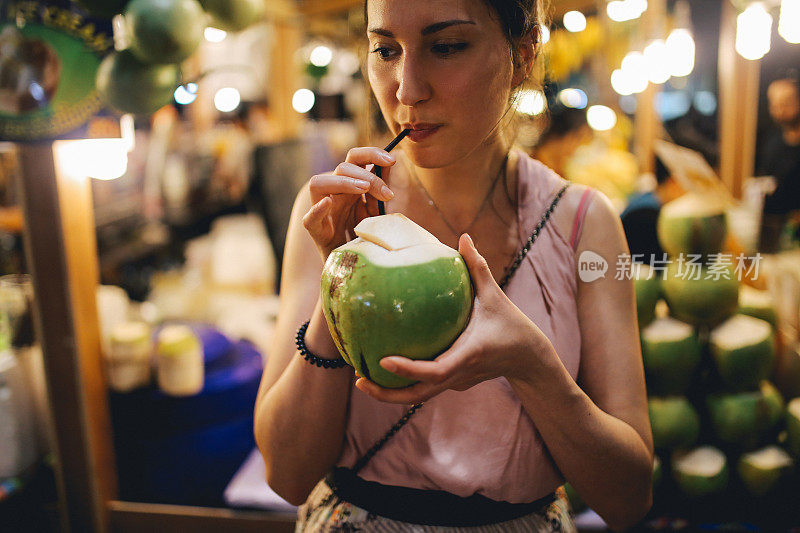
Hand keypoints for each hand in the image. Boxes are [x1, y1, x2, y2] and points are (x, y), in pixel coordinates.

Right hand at [303, 147, 395, 259]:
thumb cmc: (368, 239)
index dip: (371, 153)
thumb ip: (381, 194)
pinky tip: (328, 204)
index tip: (392, 160)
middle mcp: (335, 194)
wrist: (355, 269)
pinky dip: (317, 210)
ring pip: (318, 183)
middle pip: (341, 168)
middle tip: (386, 192)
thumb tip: (391, 168)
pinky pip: (309, 219)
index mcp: (351, 187)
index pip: (356, 159)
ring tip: (363, 190)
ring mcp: (323, 212)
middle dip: (366, 174)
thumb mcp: (379, 213)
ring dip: (342, 182)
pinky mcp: (316, 232)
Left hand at [355, 234, 553, 403]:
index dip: (408, 369)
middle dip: (386, 394)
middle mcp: (458, 374)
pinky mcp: (454, 384)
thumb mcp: (495, 295)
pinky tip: (383, 368)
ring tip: (361, 377)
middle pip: (418, 395)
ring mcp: (456, 383)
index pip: (435, 370)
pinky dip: (403, 382)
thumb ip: (477, 267)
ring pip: (418, 396)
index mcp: (467, 354)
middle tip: (358, 379)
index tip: (383, 361)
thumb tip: (463, 236)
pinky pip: (425, 387)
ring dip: (389, 392)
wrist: (528, 359)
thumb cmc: (512, 325)